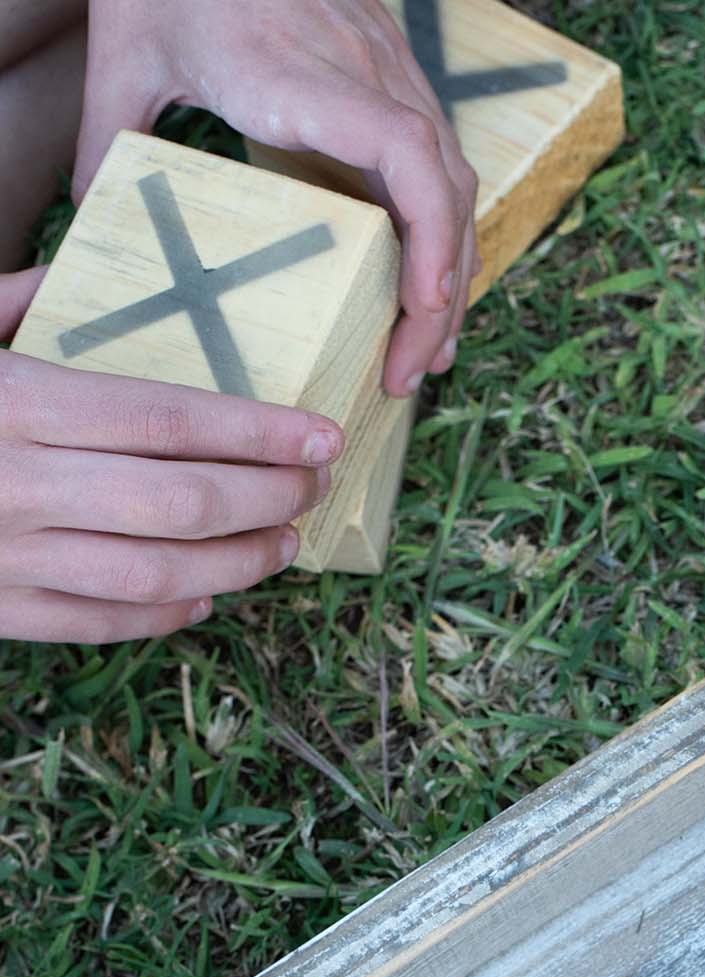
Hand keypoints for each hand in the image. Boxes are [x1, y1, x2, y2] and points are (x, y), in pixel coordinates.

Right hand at [0, 322, 343, 643]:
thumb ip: (9, 306)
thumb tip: (69, 276)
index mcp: (17, 404)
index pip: (168, 420)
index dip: (258, 433)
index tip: (322, 437)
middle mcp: (20, 485)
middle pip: (182, 502)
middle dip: (268, 497)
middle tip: (312, 486)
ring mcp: (10, 556)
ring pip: (154, 574)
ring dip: (236, 565)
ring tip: (282, 544)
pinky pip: (98, 621)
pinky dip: (163, 613)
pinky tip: (205, 595)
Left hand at [74, 0, 478, 393]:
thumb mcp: (126, 52)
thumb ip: (110, 138)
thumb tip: (98, 220)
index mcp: (307, 74)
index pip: (405, 153)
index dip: (431, 237)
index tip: (424, 308)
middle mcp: (367, 72)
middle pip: (444, 191)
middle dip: (441, 296)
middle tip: (409, 375)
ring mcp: (388, 73)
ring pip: (453, 183)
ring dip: (450, 273)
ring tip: (426, 352)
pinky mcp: (389, 78)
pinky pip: (436, 166)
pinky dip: (439, 234)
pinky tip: (422, 288)